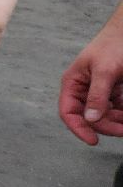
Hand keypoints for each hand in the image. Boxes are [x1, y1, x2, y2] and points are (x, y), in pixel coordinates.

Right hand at [59, 27, 122, 143]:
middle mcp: (84, 90)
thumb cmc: (114, 45)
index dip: (78, 128)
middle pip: (89, 118)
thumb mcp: (105, 71)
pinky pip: (117, 109)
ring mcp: (99, 91)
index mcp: (73, 84)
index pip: (69, 112)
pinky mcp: (114, 91)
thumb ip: (97, 95)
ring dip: (117, 122)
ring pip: (104, 116)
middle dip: (106, 126)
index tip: (93, 141)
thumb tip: (90, 118)